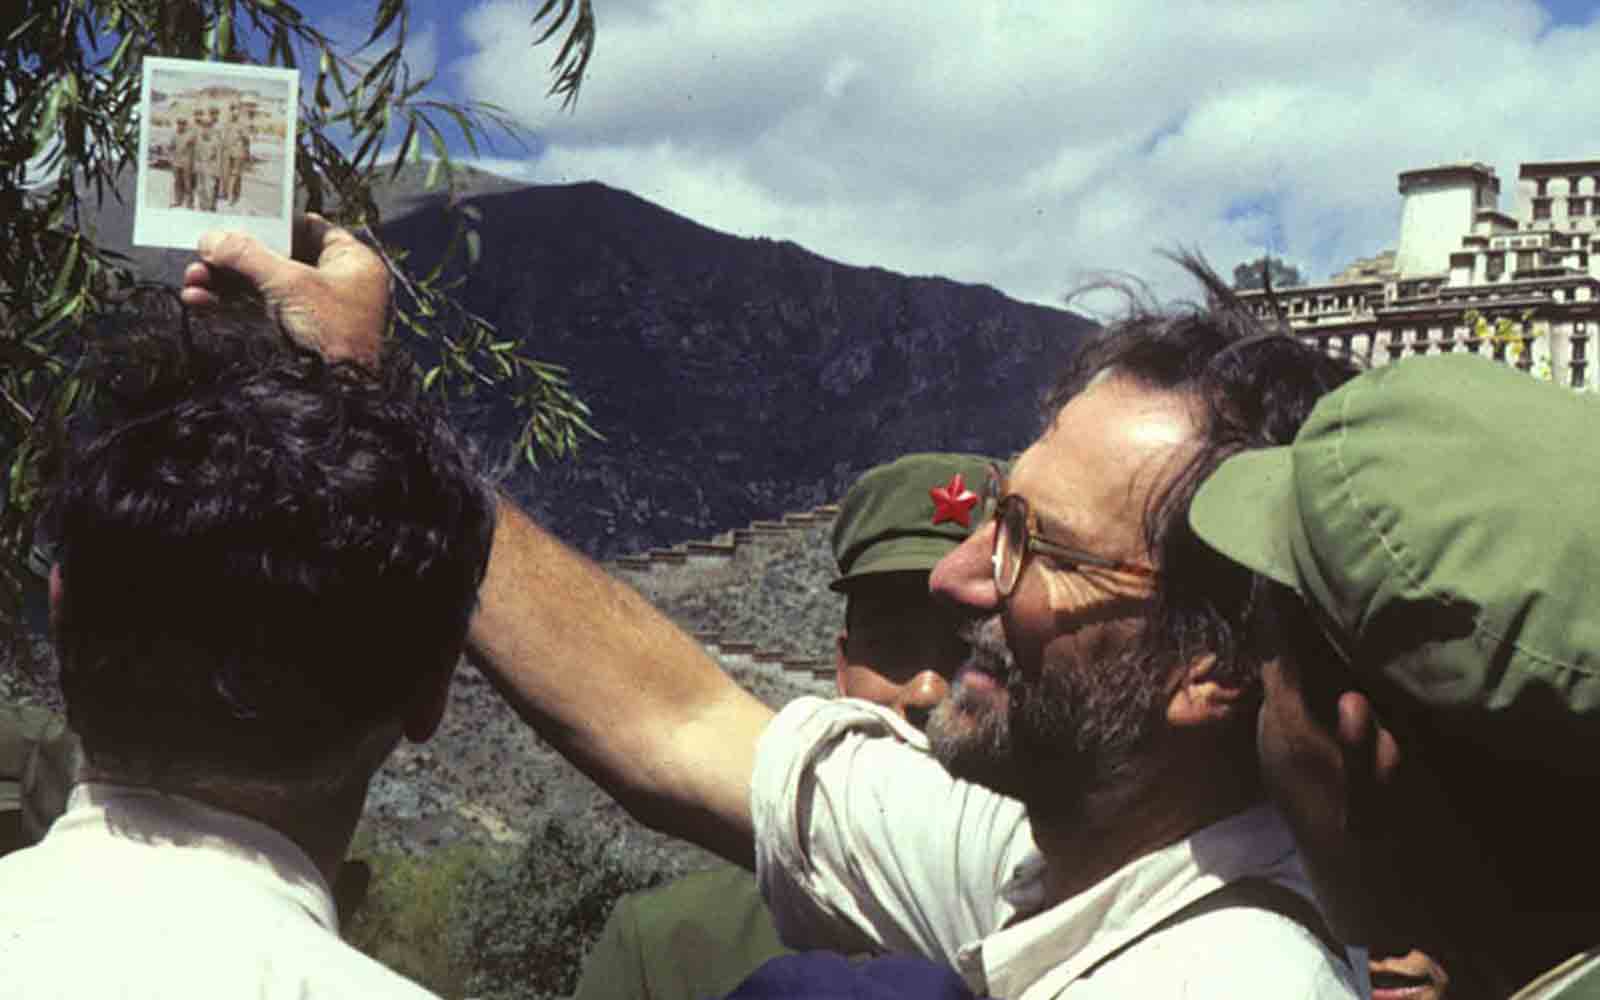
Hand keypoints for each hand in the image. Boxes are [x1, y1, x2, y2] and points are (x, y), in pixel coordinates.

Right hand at [180, 213, 388, 366]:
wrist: (338, 393)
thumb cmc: (331, 331)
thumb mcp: (289, 283)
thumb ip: (248, 255)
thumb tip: (212, 238)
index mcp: (352, 262)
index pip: (311, 228)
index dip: (275, 221)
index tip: (238, 215)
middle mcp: (334, 282)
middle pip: (278, 257)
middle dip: (236, 254)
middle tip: (203, 249)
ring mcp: (312, 308)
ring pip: (262, 284)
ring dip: (225, 279)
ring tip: (193, 276)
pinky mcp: (293, 333)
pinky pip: (257, 310)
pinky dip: (229, 304)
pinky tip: (198, 299)